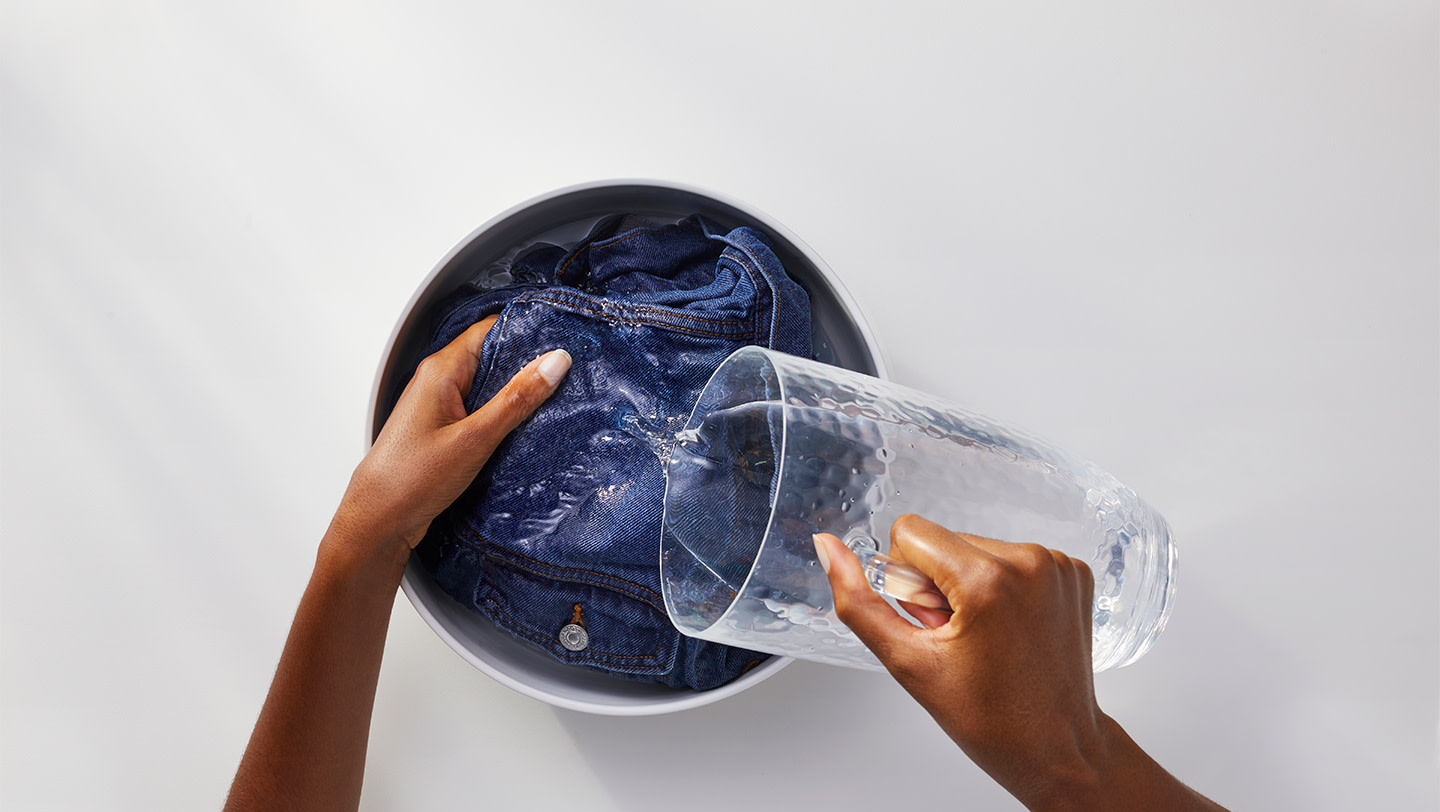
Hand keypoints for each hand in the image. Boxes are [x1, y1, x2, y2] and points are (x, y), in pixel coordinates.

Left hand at [332, 315, 571, 561]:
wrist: (378, 521)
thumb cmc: (410, 479)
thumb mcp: (474, 438)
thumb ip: (516, 399)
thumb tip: (554, 363)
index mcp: (441, 370)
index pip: (491, 330)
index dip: (527, 330)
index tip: (562, 338)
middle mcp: (440, 381)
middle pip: (493, 357)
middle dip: (528, 365)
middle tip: (567, 375)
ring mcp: (442, 406)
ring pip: (489, 387)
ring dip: (517, 394)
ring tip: (554, 401)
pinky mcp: (447, 430)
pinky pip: (482, 412)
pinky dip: (504, 417)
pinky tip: (525, 429)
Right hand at [814, 516, 1105, 807]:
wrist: (1058, 746)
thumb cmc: (991, 718)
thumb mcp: (909, 663)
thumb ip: (859, 602)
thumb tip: (828, 548)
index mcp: (988, 580)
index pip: (909, 532)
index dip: (907, 580)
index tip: (933, 622)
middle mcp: (1029, 561)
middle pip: (943, 540)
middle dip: (938, 583)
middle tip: (958, 636)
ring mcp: (1057, 565)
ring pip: (975, 547)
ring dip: (968, 585)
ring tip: (984, 635)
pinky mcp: (1073, 570)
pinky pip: (1011, 556)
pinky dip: (1002, 586)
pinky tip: (1009, 627)